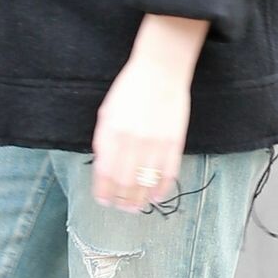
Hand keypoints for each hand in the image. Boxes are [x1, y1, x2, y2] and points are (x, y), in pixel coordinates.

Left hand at [90, 58, 190, 210]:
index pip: (104, 173)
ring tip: (136, 207)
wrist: (160, 70)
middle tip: (121, 207)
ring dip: (140, 200)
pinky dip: (161, 190)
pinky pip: (167, 174)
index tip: (104, 200)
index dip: (103, 192)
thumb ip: (104, 140)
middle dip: (121, 201)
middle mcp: (131, 141)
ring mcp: (154, 143)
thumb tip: (103, 168)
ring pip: (145, 183)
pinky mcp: (174, 143)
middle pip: (124, 183)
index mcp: (111, 133)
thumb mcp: (107, 112)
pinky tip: (155, 196)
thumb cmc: (131, 89)